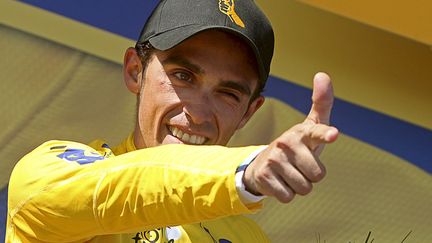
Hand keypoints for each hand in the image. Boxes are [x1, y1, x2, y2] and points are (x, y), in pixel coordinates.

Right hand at [243, 72, 338, 202]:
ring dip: (300, 186)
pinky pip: (288, 196)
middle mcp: (286, 143)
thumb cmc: (295, 146)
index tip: (333, 135)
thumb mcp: (310, 126)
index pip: (316, 132)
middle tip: (301, 167)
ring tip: (290, 174)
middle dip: (312, 177)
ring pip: (304, 188)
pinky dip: (286, 194)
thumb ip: (321, 103)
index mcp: (302, 132)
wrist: (262, 164)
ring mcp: (273, 159)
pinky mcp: (264, 176)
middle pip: (318, 175)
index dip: (325, 134)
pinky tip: (279, 182)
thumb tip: (322, 73)